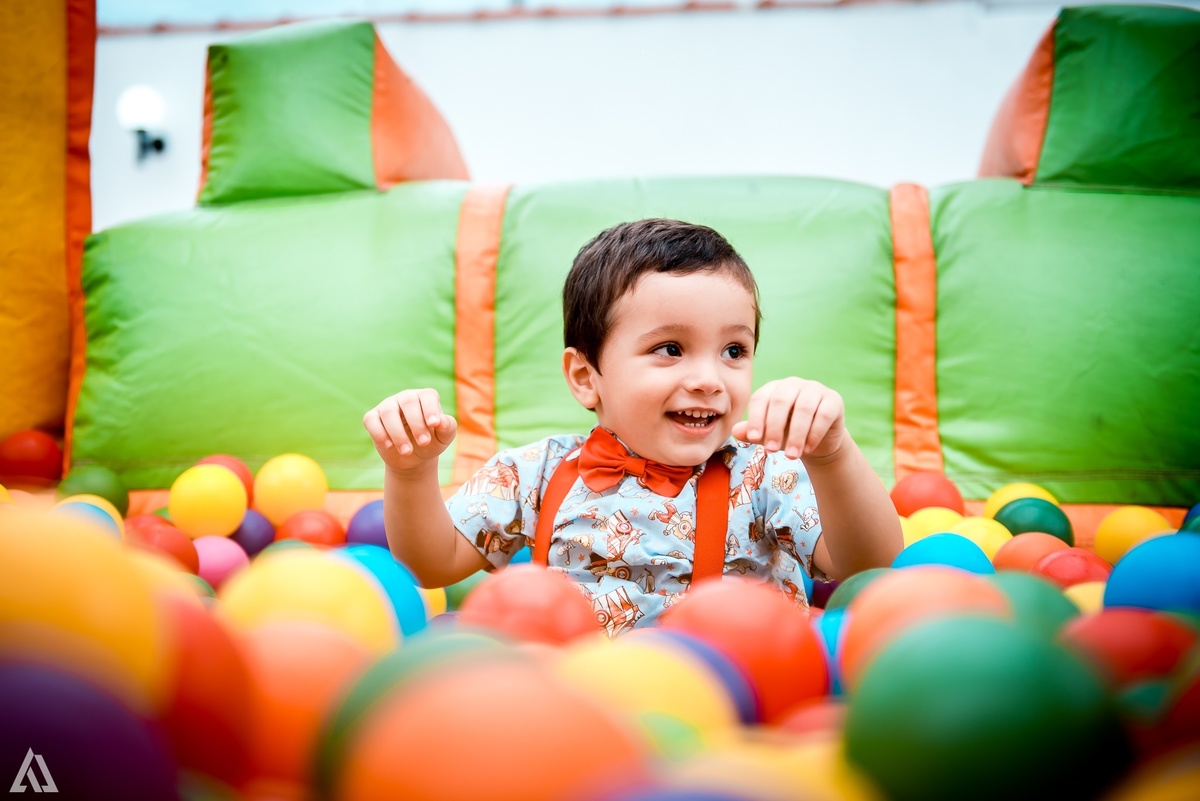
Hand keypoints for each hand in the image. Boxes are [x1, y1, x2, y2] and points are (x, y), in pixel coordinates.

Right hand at [363, 388, 457, 473]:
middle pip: (408, 401)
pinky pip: (371, 420)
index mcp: (425, 398)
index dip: (431, 408)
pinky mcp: (372, 417)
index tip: (434, 424)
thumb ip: (447, 427)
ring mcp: (388, 406)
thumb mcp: (444, 437)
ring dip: (398, 433)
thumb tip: (441, 421)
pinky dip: (380, 433)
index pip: (428, 396)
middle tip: (424, 443)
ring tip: (407, 452)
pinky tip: (389, 446)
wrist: (413, 457)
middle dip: (417, 424)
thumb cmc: (431, 442)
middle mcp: (406, 397)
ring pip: (389, 412)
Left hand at [731, 377, 846, 461]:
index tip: (752, 439)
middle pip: (781, 400)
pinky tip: (808, 449)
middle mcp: (794, 384)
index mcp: (773, 389)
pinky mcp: (833, 400)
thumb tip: (735, 432)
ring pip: (804, 408)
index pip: (761, 398)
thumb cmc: (787, 435)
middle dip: (774, 427)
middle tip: (770, 450)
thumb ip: (753, 432)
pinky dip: (814, 433)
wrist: (817, 442)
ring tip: (790, 456)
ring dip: (796, 435)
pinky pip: (824, 414)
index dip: (755, 418)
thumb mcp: (768, 435)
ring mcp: (815, 389)